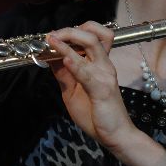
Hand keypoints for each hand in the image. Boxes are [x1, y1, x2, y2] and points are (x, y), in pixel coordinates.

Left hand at [46, 21, 137, 151]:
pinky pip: (88, 73)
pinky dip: (75, 64)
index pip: (91, 36)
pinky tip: (64, 60)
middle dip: (70, 30)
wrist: (115, 135)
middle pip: (94, 33)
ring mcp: (105, 75)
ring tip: (53, 40)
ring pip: (93, 45)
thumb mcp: (72, 91)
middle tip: (52, 35)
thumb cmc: (96, 114)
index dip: (71, 31)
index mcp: (99, 64)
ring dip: (70, 39)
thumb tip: (50, 57)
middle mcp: (104, 65)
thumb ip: (64, 74)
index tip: (52, 36)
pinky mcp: (102, 90)